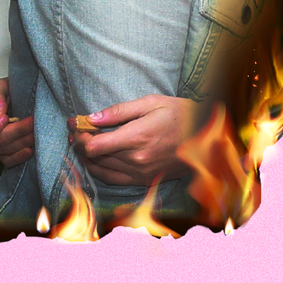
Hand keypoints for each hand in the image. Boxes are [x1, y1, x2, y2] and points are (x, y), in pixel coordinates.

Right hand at [0, 78, 34, 166]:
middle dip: (15, 132)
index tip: (5, 118)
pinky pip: (8, 160)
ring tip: (35, 130)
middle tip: (30, 121)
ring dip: (22, 142)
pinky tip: (30, 149)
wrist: (8, 97)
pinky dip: (20, 156)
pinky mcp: (1, 152)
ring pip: (4, 151)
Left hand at [71, 95, 196, 186]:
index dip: (80, 136)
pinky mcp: (145, 180)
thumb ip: (120, 111)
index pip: (94, 146)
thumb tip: (93, 117)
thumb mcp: (152, 103)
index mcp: (137, 138)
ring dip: (87, 158)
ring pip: (101, 170)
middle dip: (81, 143)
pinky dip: (100, 171)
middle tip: (76, 131)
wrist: (207, 136)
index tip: (75, 124)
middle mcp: (137, 159)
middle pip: (95, 157)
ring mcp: (141, 173)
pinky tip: (95, 161)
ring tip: (81, 144)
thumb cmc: (180, 114)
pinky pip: (114, 180)